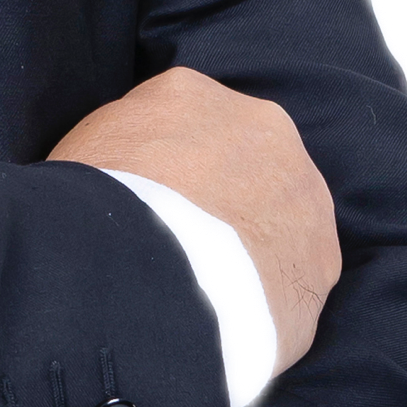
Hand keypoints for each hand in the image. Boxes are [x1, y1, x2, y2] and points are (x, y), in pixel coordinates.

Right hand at [49, 66, 341, 374]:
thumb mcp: (83, 151)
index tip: (149, 199)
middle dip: (222, 191)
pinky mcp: (323, 258)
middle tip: (186, 239)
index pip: (179, 120)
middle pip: (241, 156)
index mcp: (189, 90)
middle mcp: (259, 124)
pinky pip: (295, 271)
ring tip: (215, 286)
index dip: (163, 164)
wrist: (153, 274)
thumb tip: (125, 167)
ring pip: (280, 211)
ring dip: (256, 238)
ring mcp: (302, 190)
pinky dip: (273, 289)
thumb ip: (117, 145)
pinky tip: (239, 316)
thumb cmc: (101, 204)